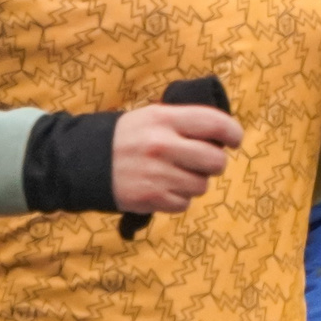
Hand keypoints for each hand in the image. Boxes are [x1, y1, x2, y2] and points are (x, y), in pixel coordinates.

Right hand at [112, 101, 243, 214]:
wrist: (86, 161)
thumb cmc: (129, 137)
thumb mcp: (153, 116)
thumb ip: (185, 122)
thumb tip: (223, 136)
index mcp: (165, 118)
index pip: (215, 123)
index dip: (233, 133)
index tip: (234, 140)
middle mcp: (162, 145)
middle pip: (216, 161)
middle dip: (214, 163)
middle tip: (203, 162)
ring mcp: (157, 173)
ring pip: (202, 185)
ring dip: (194, 183)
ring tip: (175, 175)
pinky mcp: (151, 197)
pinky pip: (184, 204)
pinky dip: (178, 199)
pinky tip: (162, 188)